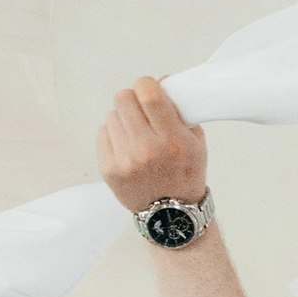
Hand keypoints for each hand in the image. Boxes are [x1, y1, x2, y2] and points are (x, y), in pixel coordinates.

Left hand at [97, 79, 209, 214]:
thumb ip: (179, 109)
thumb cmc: (185, 175)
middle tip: (140, 111)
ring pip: (112, 115)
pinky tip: (127, 147)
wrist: (171, 215)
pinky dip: (114, 135)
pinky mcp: (109, 169)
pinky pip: (103, 133)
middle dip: (133, 100)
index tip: (149, 90)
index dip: (146, 85)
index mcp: (173, 140)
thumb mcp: (195, 142)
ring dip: (123, 119)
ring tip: (136, 134)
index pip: (149, 94)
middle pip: (124, 99)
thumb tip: (160, 81)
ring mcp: (125, 161)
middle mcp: (147, 150)